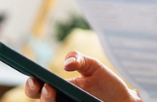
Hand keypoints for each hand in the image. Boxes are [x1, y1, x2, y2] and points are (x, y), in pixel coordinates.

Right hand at [23, 51, 139, 101]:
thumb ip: (79, 59)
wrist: (124, 99)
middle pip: (42, 100)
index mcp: (60, 88)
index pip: (39, 88)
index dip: (32, 84)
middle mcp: (61, 101)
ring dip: (48, 101)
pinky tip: (73, 101)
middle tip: (46, 86)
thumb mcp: (93, 66)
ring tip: (52, 90)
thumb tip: (66, 64)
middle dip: (36, 93)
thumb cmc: (106, 83)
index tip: (33, 77)